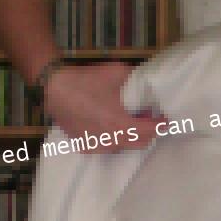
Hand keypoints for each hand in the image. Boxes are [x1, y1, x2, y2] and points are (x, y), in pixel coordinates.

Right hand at [43, 61, 159, 151]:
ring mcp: (98, 147)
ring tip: (130, 121)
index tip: (166, 120)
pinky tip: (111, 126)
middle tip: (150, 119)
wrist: (54, 88)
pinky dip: (115, 139)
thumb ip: (136, 81)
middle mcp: (111, 141)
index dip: (161, 125)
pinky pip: (108, 147)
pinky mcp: (86, 147)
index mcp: (121, 124)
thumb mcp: (117, 72)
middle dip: (149, 132)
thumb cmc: (86, 80)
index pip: (150, 131)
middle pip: (141, 143)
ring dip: (132, 136)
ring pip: (124, 147)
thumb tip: (147, 86)